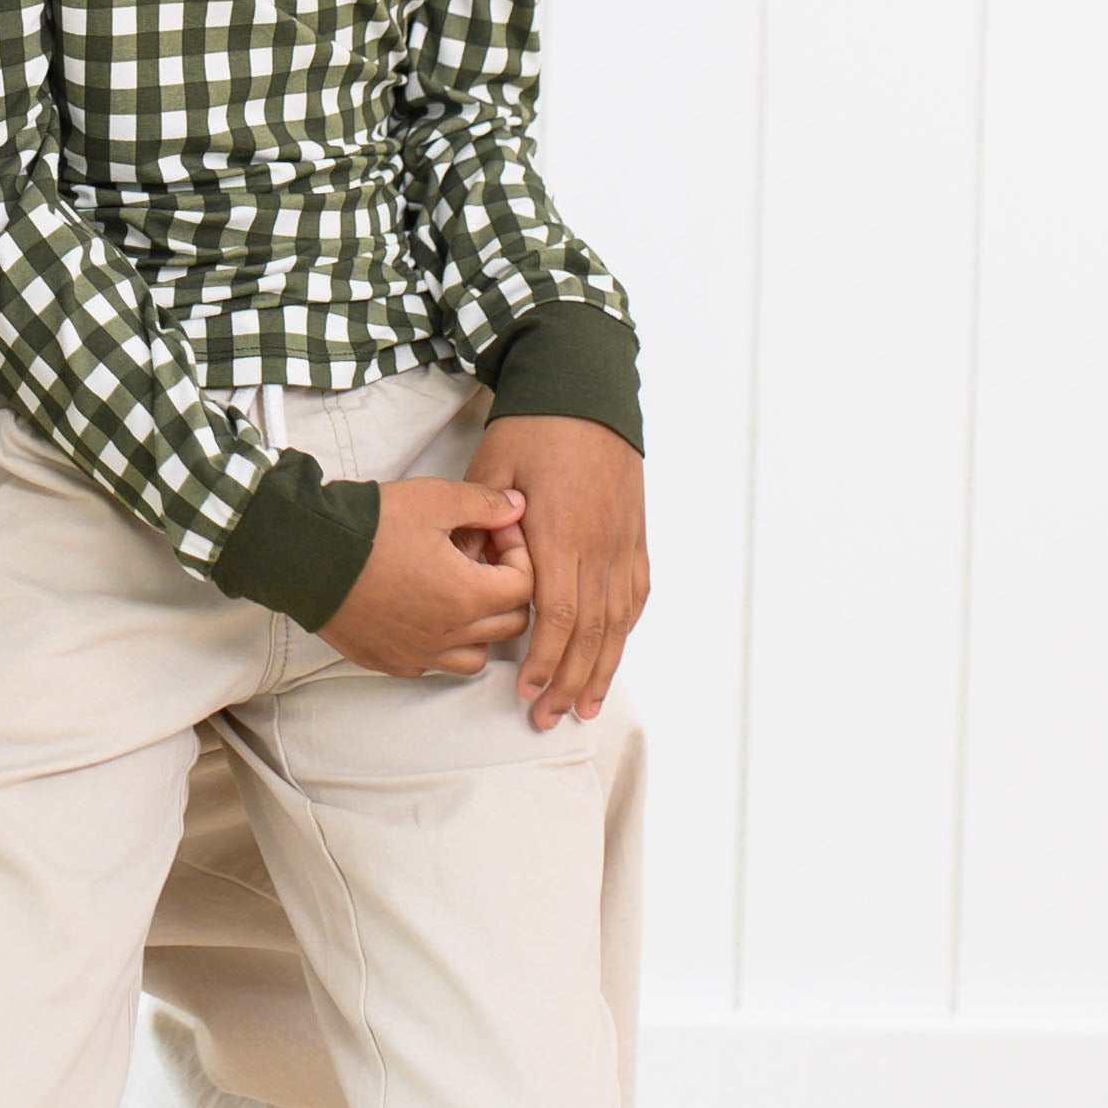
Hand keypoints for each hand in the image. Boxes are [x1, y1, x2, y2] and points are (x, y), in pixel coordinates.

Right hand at [316, 479, 535, 677]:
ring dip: (481, 626)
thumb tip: (517, 506)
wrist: (304, 554)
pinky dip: (442, 644)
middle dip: (506, 588)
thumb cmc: (367, 528)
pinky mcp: (391, 661)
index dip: (520, 553)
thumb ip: (483, 503)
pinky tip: (424, 612)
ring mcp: (419, 654)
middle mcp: (449, 635)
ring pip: (477, 655)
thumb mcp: (431, 500)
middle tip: (481, 557)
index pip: (525, 586)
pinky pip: (434, 664)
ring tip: (457, 591)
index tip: (496, 531)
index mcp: (467, 596)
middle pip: (509, 625)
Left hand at [462, 414, 647, 731]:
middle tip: (549, 717)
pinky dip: (624, 631)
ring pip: (619, 622)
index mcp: (561, 533)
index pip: (558, 615)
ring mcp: (623, 543)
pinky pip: (635, 595)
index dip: (544, 659)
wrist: (585, 390)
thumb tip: (471, 565)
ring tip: (585, 707)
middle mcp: (599, 546)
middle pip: (591, 632)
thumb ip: (480, 521)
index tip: (526, 689)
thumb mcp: (491, 467)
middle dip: (569, 681)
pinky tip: (613, 655)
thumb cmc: (533, 428)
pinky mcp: (636, 535)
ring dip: (601, 669)